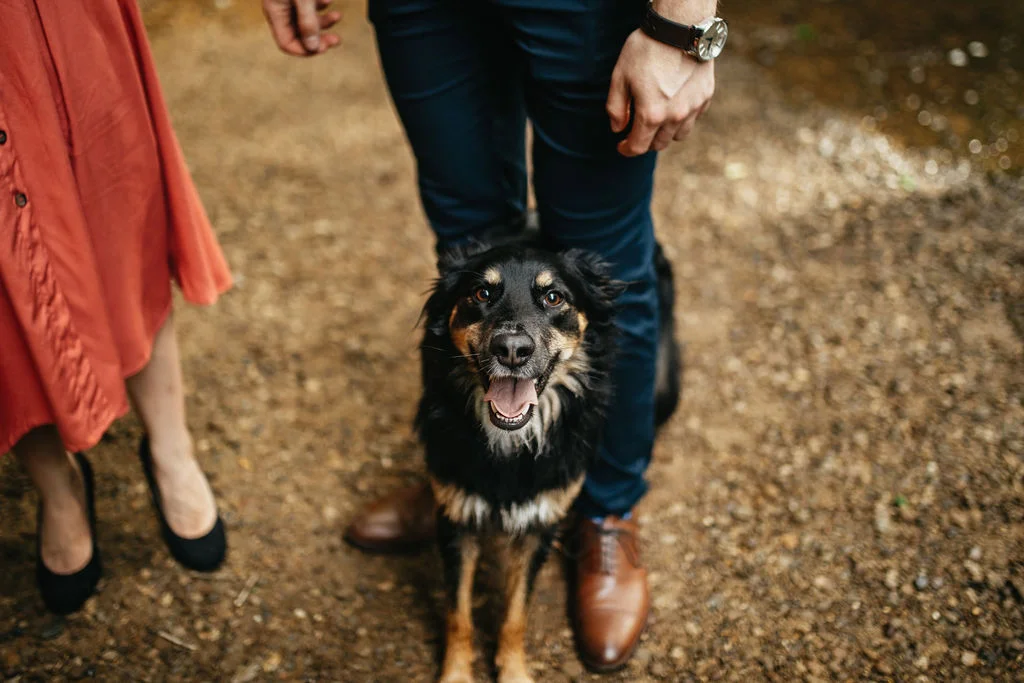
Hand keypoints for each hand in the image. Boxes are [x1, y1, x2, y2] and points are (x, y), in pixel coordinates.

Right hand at [262, 0, 341, 56]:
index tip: (323, 48)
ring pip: (308, 22)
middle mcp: (281, 10)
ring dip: (324, 23)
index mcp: (275, 13)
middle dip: (319, 39)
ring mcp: (289, 2)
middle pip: (299, 35)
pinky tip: (328, 0)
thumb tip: (313, 48)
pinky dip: (322, 7)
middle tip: (336, 40)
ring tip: (337, 16)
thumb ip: (307, 22)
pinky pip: (311, 7)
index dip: (305, 50)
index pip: (286, 44)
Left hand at [606, 30, 714, 155]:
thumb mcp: (620, 76)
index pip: (638, 147)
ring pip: (678, 135)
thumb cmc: (646, 49)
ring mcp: (693, 108)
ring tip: (658, 119)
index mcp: (651, 115)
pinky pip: (693, 118)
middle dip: (645, 141)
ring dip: (665, 133)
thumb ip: (616, 107)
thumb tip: (618, 128)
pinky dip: (683, 119)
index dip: (626, 149)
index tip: (621, 145)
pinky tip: (675, 105)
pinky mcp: (706, 96)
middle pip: (659, 144)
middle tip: (637, 130)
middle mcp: (674, 117)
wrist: (680, 27)